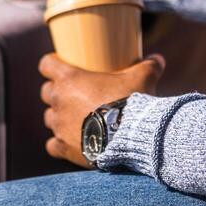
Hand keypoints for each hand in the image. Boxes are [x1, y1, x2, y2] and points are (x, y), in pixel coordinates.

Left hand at [38, 52, 165, 168]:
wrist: (130, 137)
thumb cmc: (132, 102)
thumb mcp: (144, 78)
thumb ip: (149, 66)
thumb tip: (158, 59)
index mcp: (69, 78)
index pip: (46, 64)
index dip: (52, 64)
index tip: (61, 65)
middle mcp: (59, 101)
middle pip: (46, 92)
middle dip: (57, 91)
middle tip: (74, 93)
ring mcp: (59, 125)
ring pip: (49, 118)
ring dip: (59, 117)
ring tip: (75, 118)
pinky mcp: (64, 147)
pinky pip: (53, 145)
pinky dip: (59, 143)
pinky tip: (70, 142)